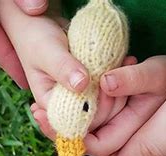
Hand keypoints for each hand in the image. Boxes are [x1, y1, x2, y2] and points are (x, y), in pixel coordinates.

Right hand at [0, 0, 138, 137]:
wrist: (40, 23)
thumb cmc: (37, 37)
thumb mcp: (47, 51)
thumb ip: (63, 68)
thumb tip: (81, 84)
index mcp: (50, 104)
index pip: (74, 122)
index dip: (92, 113)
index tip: (104, 89)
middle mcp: (66, 105)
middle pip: (94, 119)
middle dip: (110, 102)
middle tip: (119, 77)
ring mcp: (80, 96)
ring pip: (105, 107)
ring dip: (119, 90)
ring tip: (128, 62)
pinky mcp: (91, 87)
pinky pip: (108, 92)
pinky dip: (119, 80)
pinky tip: (128, 59)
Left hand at [33, 55, 165, 155]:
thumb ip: (151, 148)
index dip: (79, 149)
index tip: (48, 129)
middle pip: (113, 138)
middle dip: (79, 123)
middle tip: (43, 106)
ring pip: (126, 116)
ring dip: (98, 102)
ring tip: (66, 90)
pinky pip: (143, 93)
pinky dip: (125, 82)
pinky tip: (110, 75)